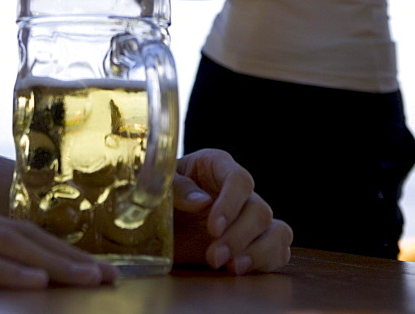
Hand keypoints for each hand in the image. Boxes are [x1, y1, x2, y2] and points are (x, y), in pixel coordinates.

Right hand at [0, 194, 116, 289]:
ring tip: (91, 282)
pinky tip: (36, 281)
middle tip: (110, 277)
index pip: (18, 230)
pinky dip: (9, 269)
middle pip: (26, 234)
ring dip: (56, 264)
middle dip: (72, 257)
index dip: (58, 248)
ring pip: (11, 244)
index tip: (91, 266)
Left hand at [172, 149, 291, 273]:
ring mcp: (250, 217)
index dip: (231, 203)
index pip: (239, 179)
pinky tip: (242, 270)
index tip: (213, 228)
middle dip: (238, 237)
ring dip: (258, 252)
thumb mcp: (162, 186)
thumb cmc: (160, 195)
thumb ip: (178, 189)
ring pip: (277, 230)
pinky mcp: (256, 241)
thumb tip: (202, 202)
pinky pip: (279, 249)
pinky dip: (267, 262)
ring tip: (232, 268)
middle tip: (213, 258)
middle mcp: (239, 191)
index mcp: (217, 166)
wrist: (156, 221)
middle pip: (259, 210)